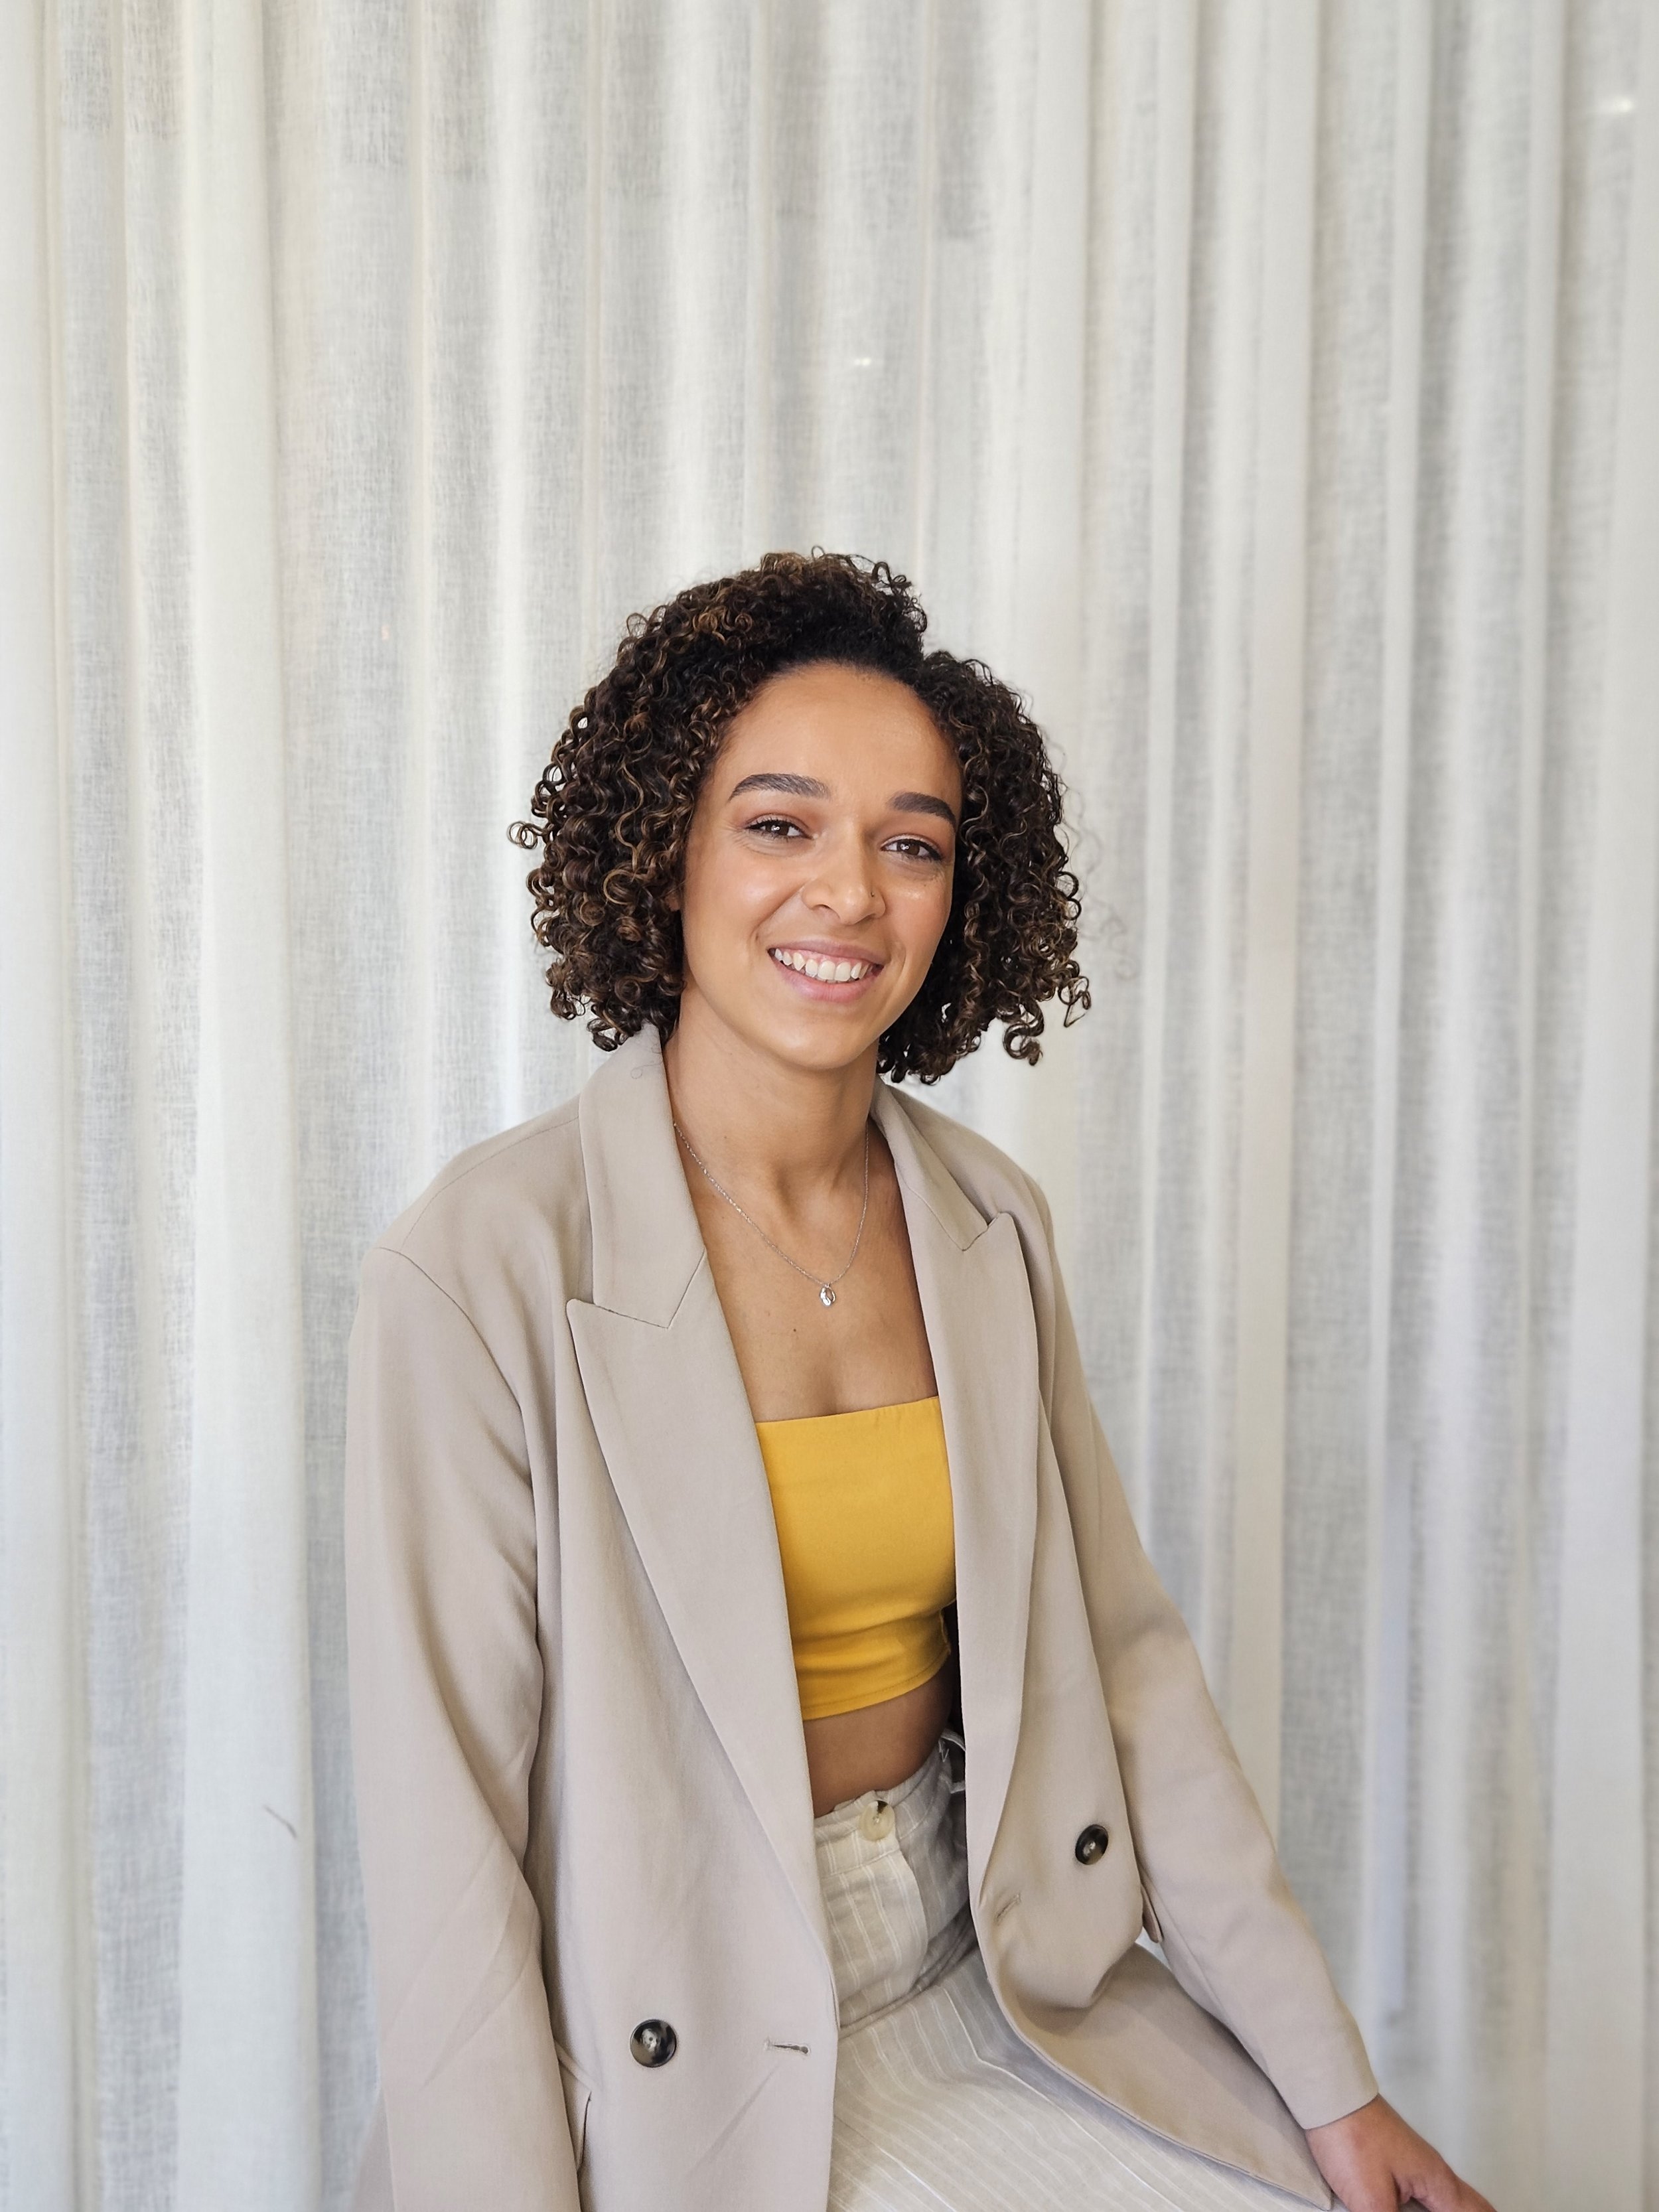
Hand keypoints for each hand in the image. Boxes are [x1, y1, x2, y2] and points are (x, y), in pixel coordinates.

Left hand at [1305, 2095, 1494, 2211]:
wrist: (1328, 2096)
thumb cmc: (1350, 2137)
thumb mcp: (1371, 2200)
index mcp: (1437, 2183)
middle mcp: (1433, 2173)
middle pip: (1471, 2205)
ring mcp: (1416, 2164)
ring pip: (1451, 2197)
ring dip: (1459, 2207)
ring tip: (1466, 2208)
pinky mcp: (1396, 2161)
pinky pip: (1429, 2191)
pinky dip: (1437, 2203)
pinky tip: (1428, 2205)